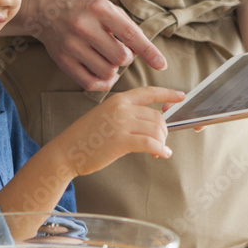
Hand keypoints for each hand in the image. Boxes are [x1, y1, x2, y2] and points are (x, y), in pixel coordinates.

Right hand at [24, 0, 166, 90]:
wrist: (47, 11)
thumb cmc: (85, 10)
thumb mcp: (107, 8)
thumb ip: (127, 27)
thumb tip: (146, 52)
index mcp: (100, 10)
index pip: (131, 34)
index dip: (149, 52)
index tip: (161, 65)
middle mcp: (85, 27)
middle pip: (120, 57)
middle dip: (126, 59)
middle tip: (120, 52)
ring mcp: (72, 45)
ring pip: (107, 72)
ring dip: (114, 71)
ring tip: (108, 60)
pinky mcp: (63, 61)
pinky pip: (90, 83)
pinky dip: (102, 83)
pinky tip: (103, 75)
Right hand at [47, 87, 184, 175]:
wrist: (66, 151)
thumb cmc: (85, 138)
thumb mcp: (105, 116)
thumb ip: (126, 115)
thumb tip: (151, 124)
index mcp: (118, 100)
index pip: (148, 92)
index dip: (167, 94)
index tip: (180, 96)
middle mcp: (121, 108)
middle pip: (157, 115)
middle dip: (164, 130)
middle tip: (160, 142)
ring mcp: (121, 123)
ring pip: (156, 129)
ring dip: (162, 142)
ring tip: (158, 150)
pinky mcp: (121, 141)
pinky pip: (151, 143)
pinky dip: (161, 150)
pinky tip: (161, 154)